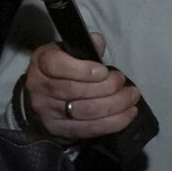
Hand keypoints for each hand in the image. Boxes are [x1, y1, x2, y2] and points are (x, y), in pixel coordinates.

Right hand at [21, 34, 140, 140]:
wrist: (40, 100)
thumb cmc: (60, 72)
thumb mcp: (67, 53)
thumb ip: (85, 47)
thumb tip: (98, 41)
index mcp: (41, 64)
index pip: (56, 66)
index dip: (82, 70)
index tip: (103, 71)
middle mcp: (40, 89)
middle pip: (75, 91)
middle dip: (106, 87)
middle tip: (123, 82)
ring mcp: (48, 112)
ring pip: (85, 111)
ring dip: (115, 105)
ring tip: (131, 97)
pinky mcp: (59, 130)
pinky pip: (90, 129)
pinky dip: (113, 123)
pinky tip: (128, 114)